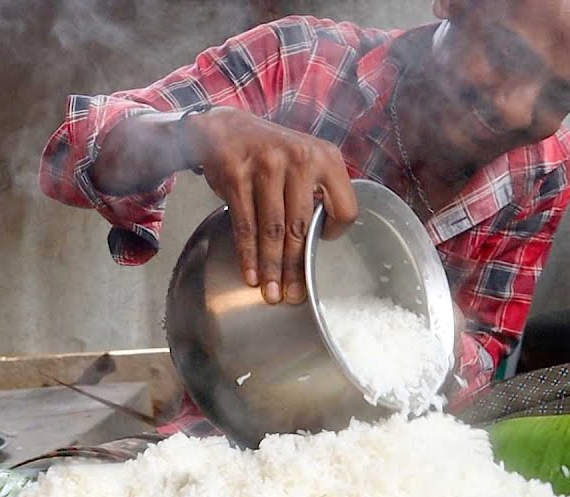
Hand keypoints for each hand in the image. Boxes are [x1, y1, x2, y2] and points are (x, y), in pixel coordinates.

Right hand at [186, 107, 358, 303]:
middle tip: (294, 295)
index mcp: (326, 157)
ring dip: (272, 267)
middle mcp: (300, 159)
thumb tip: (320, 241)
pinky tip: (251, 274)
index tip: (321, 248)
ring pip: (273, 230)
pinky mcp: (237, 175)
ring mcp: (267, 166)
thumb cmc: (271, 154)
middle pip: (302, 227)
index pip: (344, 208)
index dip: (335, 234)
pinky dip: (248, 254)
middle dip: (297, 268)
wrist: (225, 128)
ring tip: (272, 293)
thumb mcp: (305, 160)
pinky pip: (245, 225)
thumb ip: (318, 192)